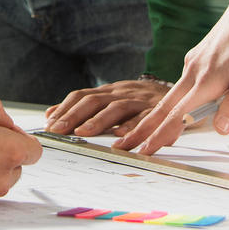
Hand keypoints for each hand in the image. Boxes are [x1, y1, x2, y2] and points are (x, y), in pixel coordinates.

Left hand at [44, 78, 170, 136]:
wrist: (178, 92)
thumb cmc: (139, 101)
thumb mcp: (112, 100)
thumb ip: (86, 107)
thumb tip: (50, 114)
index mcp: (110, 92)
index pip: (83, 96)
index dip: (66, 109)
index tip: (50, 123)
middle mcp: (123, 93)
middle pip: (95, 101)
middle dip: (75, 115)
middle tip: (60, 130)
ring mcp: (140, 101)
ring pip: (117, 108)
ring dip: (100, 121)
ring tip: (85, 132)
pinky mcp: (159, 110)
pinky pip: (146, 118)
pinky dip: (133, 126)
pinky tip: (123, 137)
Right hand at [114, 0, 228, 153]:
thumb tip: (224, 130)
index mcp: (208, 79)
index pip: (178, 115)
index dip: (160, 135)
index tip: (143, 151)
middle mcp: (194, 71)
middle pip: (163, 107)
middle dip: (143, 129)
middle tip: (122, 147)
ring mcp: (192, 64)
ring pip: (169, 97)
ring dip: (154, 118)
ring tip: (141, 136)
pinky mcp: (196, 58)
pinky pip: (179, 86)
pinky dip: (168, 104)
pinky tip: (168, 113)